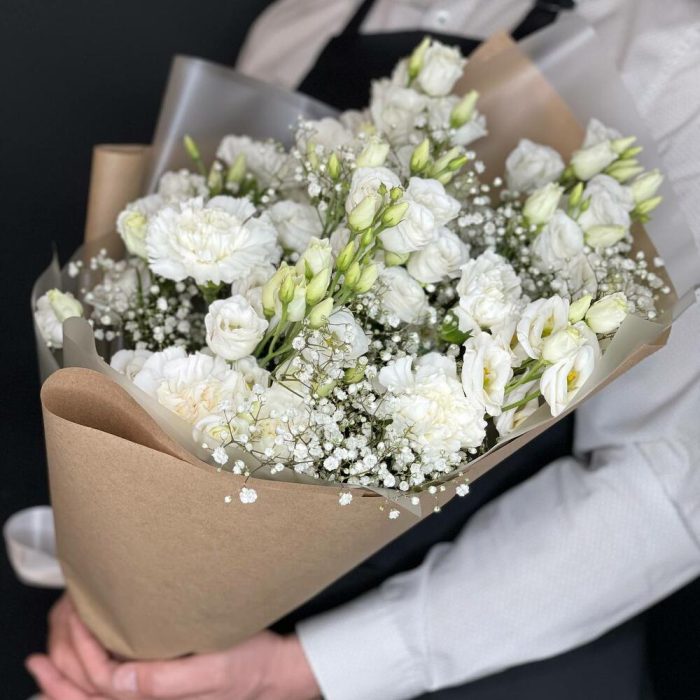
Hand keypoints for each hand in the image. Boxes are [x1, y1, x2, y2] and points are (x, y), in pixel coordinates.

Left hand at [27, 594, 320, 699]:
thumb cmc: (248, 665)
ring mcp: (155, 695)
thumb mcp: (212, 668)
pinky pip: (115, 687)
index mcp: (155, 699)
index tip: (75, 619)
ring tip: (47, 661)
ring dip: (68, 678)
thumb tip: (117, 678)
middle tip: (41, 650)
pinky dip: (91, 678)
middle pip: (90, 695)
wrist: (273, 671)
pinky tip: (87, 664)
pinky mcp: (162, 685)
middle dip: (60, 674)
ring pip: (97, 694)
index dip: (80, 654)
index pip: (100, 683)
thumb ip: (164, 680)